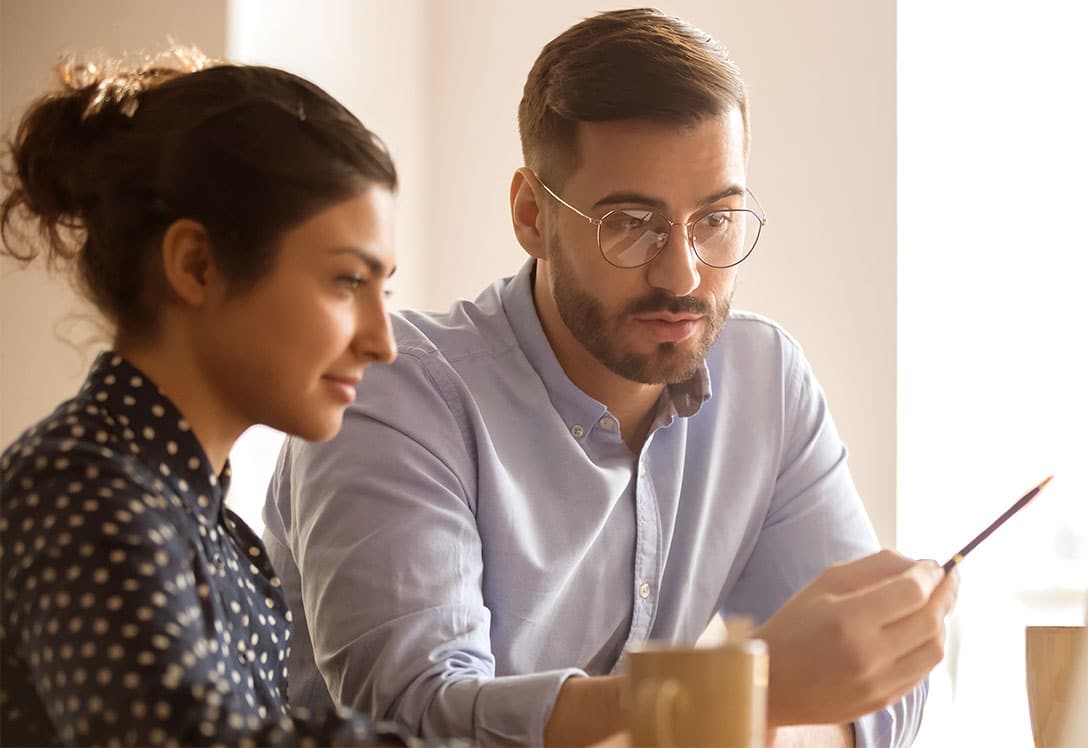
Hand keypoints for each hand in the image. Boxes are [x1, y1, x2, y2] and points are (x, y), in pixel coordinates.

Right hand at [753, 549, 958, 726]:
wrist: (771, 682)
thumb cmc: (794, 625)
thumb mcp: (824, 583)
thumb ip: (873, 566)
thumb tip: (918, 564)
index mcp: (848, 620)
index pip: (912, 592)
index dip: (930, 574)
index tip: (935, 564)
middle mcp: (867, 655)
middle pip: (930, 620)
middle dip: (947, 593)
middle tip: (950, 579)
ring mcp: (877, 683)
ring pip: (933, 649)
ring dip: (941, 622)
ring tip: (935, 604)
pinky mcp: (882, 701)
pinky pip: (922, 671)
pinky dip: (927, 647)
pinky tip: (919, 632)